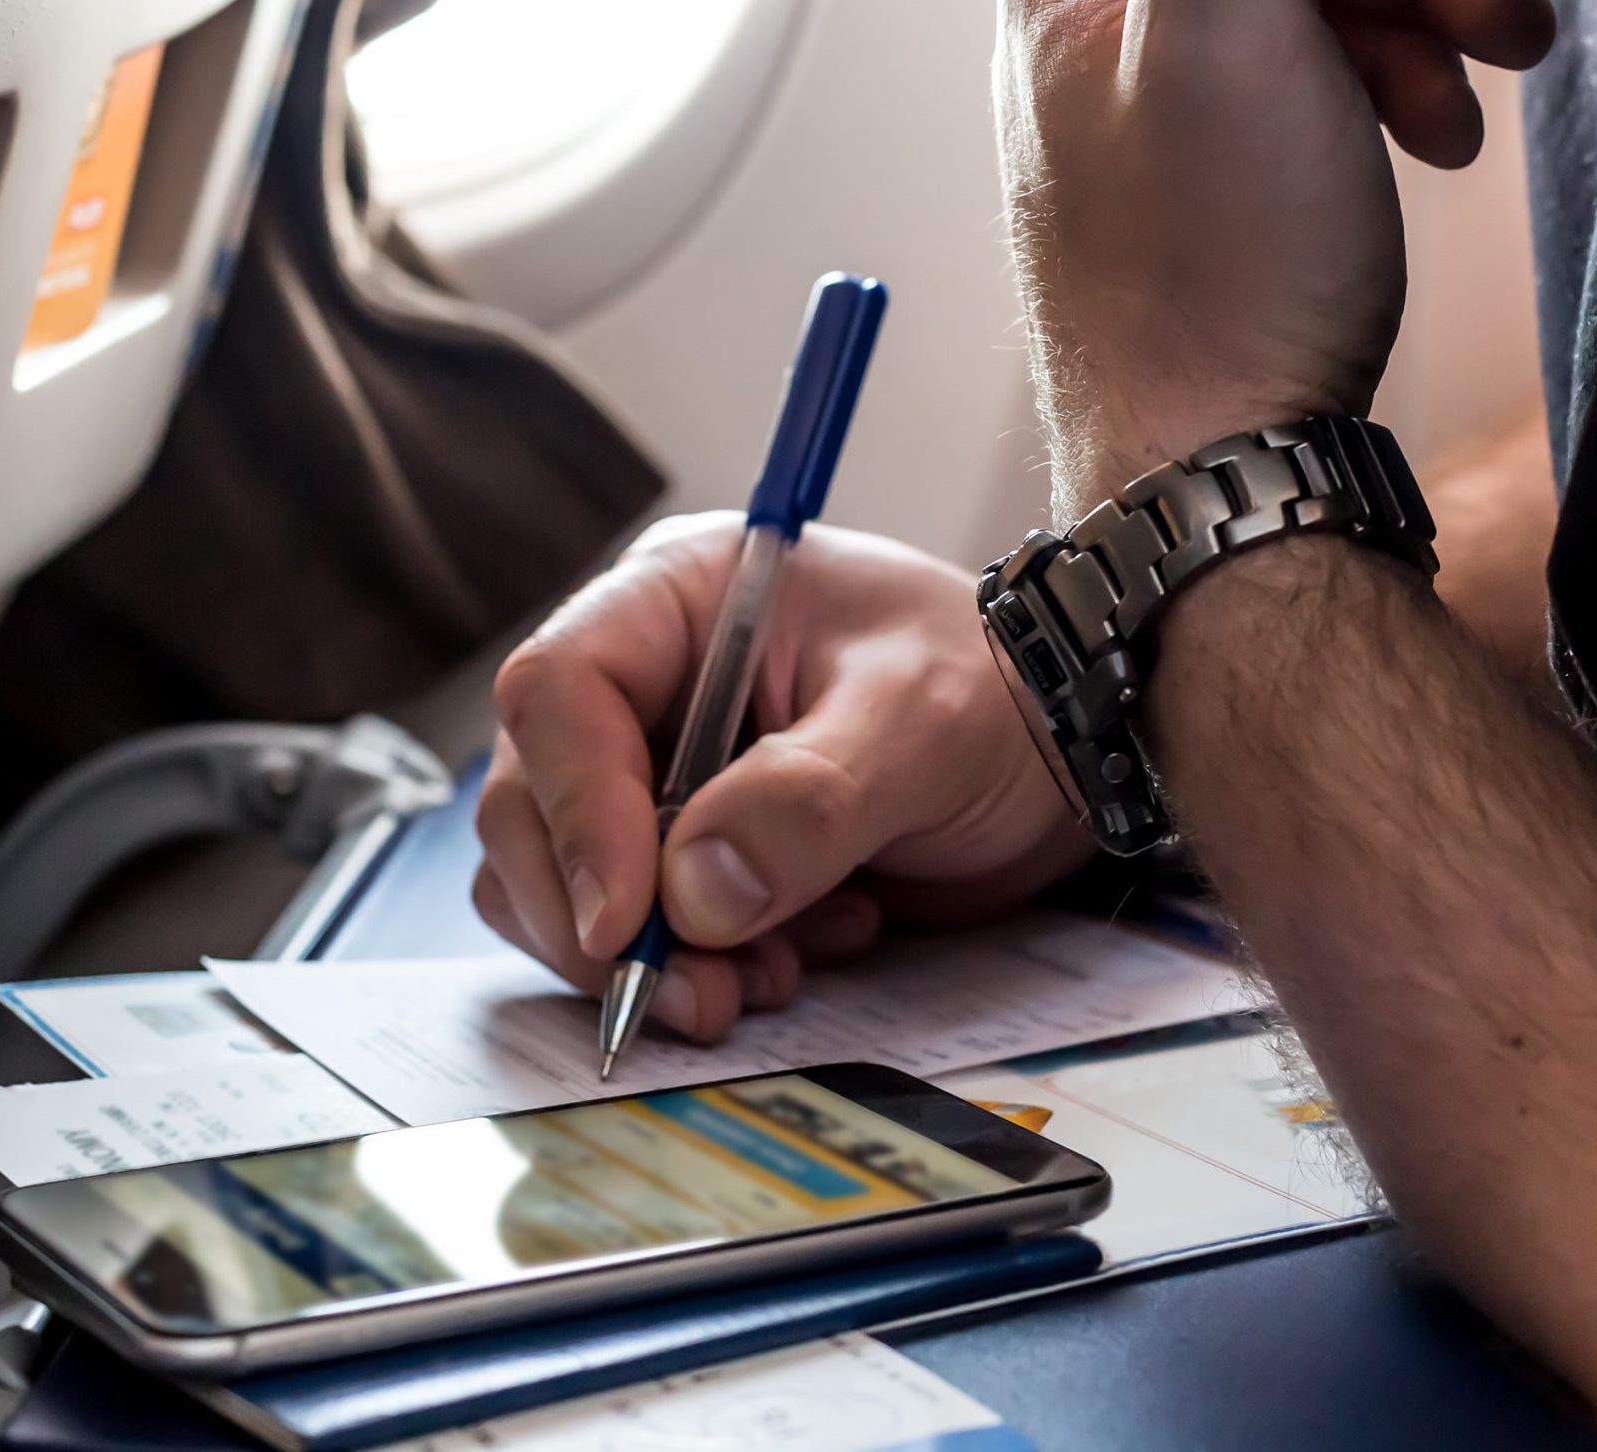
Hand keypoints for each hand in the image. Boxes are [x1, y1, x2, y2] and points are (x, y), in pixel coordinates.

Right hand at [473, 514, 1093, 1040]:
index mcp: (677, 601)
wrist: (1064, 755)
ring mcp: (657, 778)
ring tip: (774, 972)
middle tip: (695, 994)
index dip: (574, 810)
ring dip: (651, 958)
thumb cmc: (998, 694)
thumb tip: (692, 892)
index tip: (628, 919)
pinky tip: (801, 955)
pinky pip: (635, 934)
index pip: (559, 693)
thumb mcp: (922, 722)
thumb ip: (811, 799)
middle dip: (602, 918)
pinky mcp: (687, 861)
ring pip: (565, 886)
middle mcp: (644, 686)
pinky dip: (697, 970)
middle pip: (533, 803)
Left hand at [995, 0, 1554, 513]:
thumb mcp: (1225, 16)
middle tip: (1492, 26)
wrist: (1220, 464)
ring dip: (1418, 36)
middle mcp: (1094, 32)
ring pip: (1319, 6)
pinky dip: (1388, 101)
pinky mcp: (1215, 183)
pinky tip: (1430, 144)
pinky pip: (1317, 89)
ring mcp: (1154, 112)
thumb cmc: (1215, 260)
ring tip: (1463, 111)